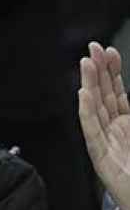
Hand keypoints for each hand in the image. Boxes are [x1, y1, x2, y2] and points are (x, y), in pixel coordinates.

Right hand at [80, 42, 129, 209]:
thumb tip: (128, 97)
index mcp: (128, 128)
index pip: (117, 93)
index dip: (112, 72)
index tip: (108, 51)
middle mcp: (115, 133)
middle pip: (104, 97)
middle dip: (98, 72)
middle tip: (92, 48)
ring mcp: (107, 146)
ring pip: (95, 111)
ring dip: (89, 86)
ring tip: (85, 64)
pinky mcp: (102, 161)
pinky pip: (92, 133)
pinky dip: (86, 114)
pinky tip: (84, 96)